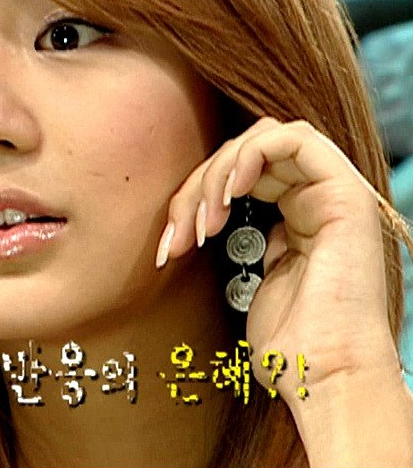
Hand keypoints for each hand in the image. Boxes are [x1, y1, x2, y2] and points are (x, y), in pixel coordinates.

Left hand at [157, 117, 412, 465]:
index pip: (235, 176)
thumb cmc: (284, 343)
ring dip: (217, 174)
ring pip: (261, 141)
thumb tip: (192, 221)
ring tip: (204, 225)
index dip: (193, 198)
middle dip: (197, 188)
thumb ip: (231, 240)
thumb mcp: (242, 279)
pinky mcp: (343, 193)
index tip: (170, 247)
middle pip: (242, 156)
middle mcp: (312, 201)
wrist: (321, 374)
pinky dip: (250, 155)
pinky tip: (230, 192)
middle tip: (179, 238)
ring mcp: (330, 194)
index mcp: (291, 218)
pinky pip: (294, 139)